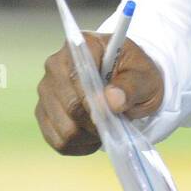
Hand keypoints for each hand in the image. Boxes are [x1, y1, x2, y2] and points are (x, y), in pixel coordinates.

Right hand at [34, 32, 164, 155]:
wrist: (131, 83)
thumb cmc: (138, 75)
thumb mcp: (146, 77)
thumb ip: (131, 86)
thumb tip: (112, 101)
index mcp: (83, 45)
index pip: (77, 76)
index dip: (93, 100)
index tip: (112, 112)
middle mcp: (56, 64)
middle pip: (68, 105)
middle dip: (94, 122)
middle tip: (114, 123)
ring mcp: (47, 89)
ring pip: (62, 128)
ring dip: (87, 136)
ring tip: (106, 128)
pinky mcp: (44, 112)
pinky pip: (56, 140)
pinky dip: (78, 145)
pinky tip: (93, 136)